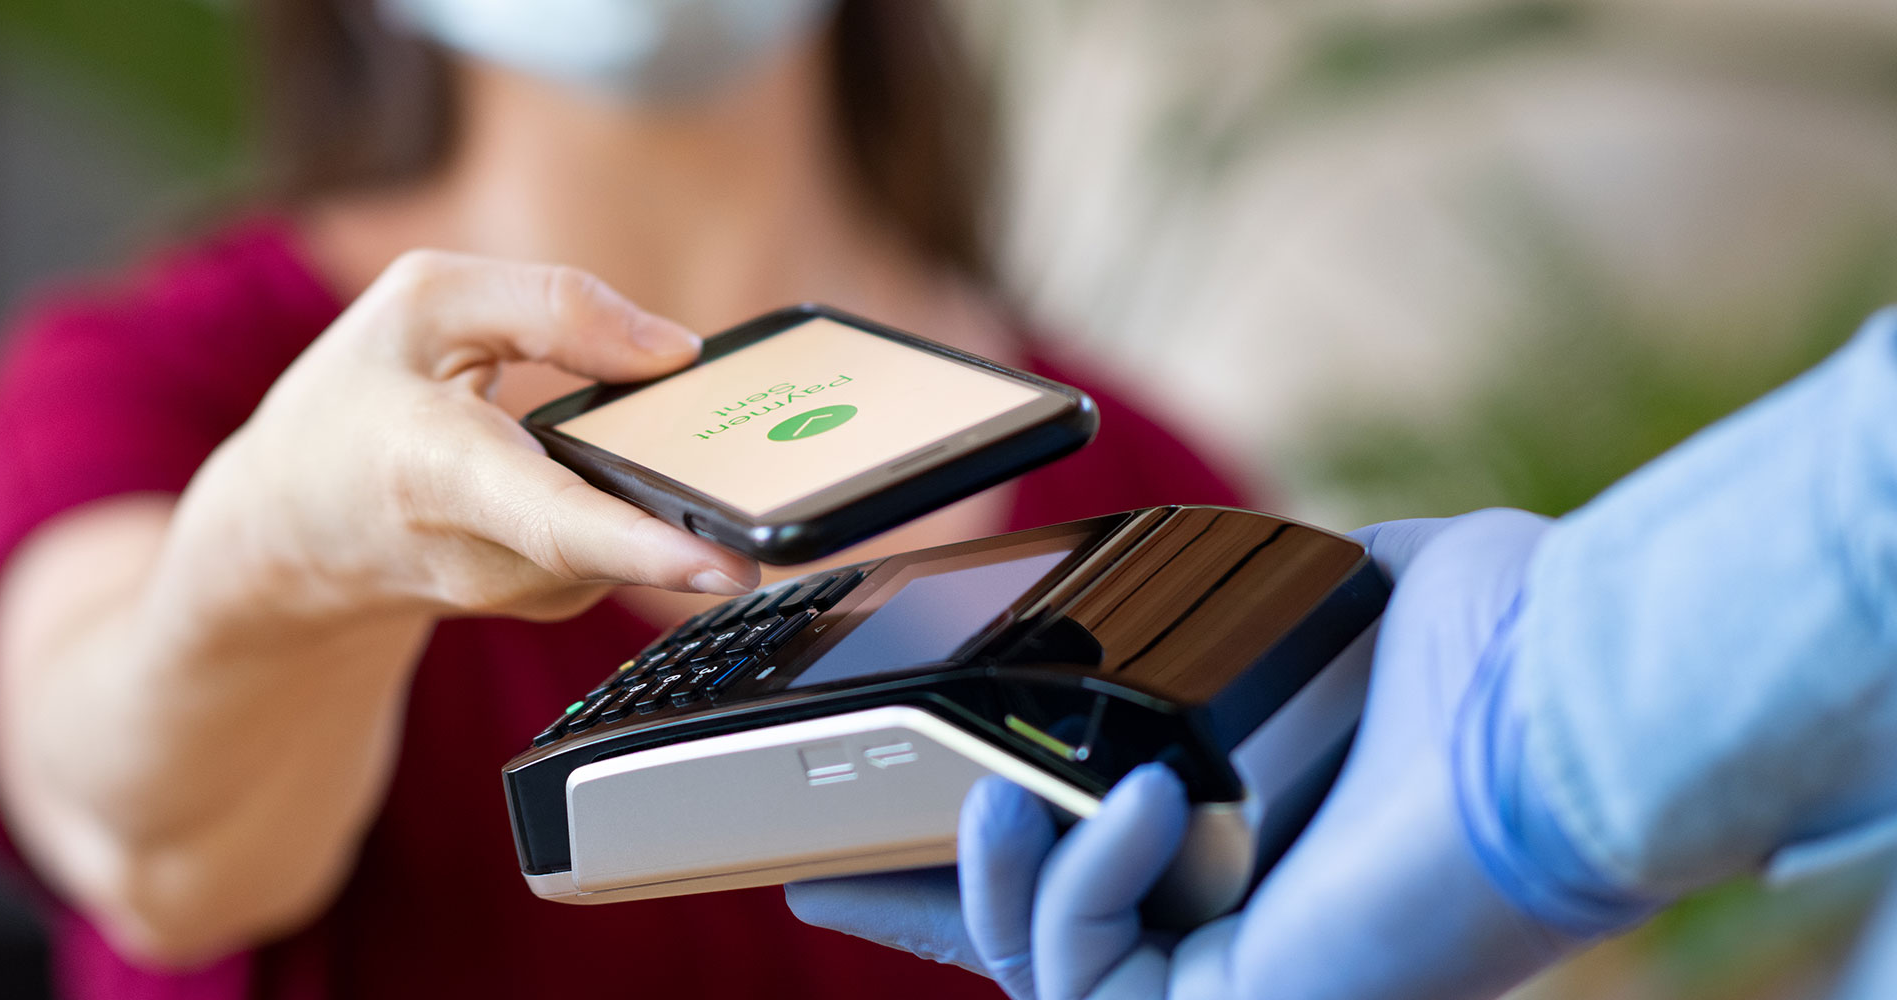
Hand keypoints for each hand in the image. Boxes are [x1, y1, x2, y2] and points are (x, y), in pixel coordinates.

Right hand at [0, 250, 759, 964]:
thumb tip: (674, 350)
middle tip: (801, 498)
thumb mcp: (422, 305)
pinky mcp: (549, 602)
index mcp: (434, 471)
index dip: (642, 543)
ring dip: (683, 501)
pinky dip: (653, 505)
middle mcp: (481, 556)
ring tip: (732, 456)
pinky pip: (626, 546)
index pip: (552, 520)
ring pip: (632, 543)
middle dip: (704, 516)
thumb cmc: (351, 406)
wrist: (291, 532)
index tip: (725, 559)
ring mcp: (518, 595)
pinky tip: (659, 468)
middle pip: (619, 542)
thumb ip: (548, 304)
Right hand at [790, 510, 1591, 998]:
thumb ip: (1257, 597)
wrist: (1562, 706)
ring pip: (1036, 970)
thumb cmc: (1491, 654)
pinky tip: (1147, 797)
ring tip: (1003, 789)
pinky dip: (1086, 878)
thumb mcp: (1338, 601)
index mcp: (1259, 848)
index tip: (905, 817)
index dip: (992, 860)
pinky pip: (1085, 972)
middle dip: (919, 912)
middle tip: (818, 871)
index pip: (1093, 874)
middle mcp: (1242, 931)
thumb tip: (1208, 572)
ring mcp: (1235, 983)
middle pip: (1033, 947)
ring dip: (992, 876)